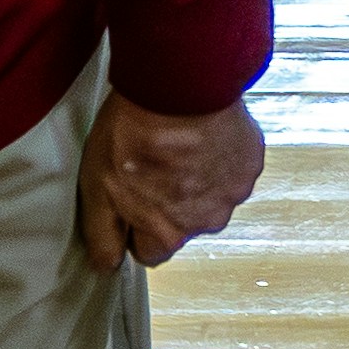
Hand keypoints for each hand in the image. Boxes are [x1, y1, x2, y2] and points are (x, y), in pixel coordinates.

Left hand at [80, 92, 263, 271]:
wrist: (179, 84)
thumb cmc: (134, 131)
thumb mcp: (97, 186)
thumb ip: (103, 234)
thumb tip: (108, 265)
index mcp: (169, 233)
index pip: (150, 252)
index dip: (134, 225)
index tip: (128, 196)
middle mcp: (208, 221)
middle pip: (182, 224)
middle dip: (167, 201)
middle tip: (150, 163)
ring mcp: (234, 192)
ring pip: (209, 197)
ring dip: (196, 180)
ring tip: (177, 145)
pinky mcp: (251, 162)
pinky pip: (232, 170)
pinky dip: (218, 158)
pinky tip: (200, 134)